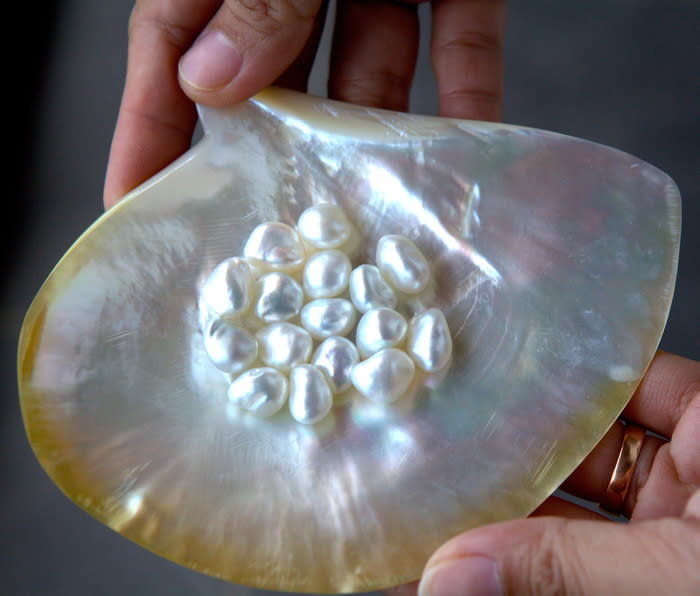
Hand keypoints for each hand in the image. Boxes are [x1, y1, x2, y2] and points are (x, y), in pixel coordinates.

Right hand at [103, 0, 505, 208]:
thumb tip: (210, 80)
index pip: (170, 58)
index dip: (149, 135)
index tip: (138, 204)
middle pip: (271, 83)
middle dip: (273, 154)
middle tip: (272, 227)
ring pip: (367, 74)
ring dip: (371, 136)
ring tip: (372, 208)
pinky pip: (459, 42)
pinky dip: (464, 94)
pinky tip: (463, 148)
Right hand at [391, 351, 699, 594]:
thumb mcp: (680, 573)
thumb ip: (568, 566)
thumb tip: (451, 572)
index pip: (611, 376)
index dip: (539, 374)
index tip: (467, 376)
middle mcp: (688, 477)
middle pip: (569, 449)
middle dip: (496, 463)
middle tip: (424, 461)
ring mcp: (659, 537)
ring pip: (558, 519)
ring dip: (492, 530)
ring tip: (422, 526)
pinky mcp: (636, 584)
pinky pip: (563, 575)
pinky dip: (513, 579)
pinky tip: (455, 579)